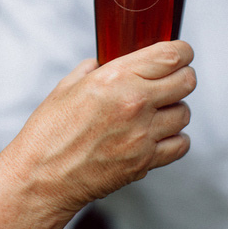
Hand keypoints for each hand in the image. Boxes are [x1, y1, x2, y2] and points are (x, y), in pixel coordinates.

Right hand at [0, 40, 194, 228]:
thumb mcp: (68, 86)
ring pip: (184, 113)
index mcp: (115, 78)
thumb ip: (95, 69)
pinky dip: (173, 139)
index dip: (183, 51)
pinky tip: (156, 136)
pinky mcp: (146, 161)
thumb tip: (109, 62)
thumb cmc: (49, 133)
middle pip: (186, 81)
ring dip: (174, 109)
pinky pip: (180, 144)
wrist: (41, 177)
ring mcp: (143, 135)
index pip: (172, 56)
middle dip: (181, 77)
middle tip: (169, 81)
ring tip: (155, 112)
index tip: (182, 54)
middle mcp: (135, 103)